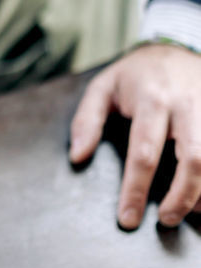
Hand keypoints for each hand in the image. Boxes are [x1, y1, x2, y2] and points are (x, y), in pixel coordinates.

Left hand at [70, 43, 200, 228]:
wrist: (177, 46)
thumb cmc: (137, 74)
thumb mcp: (102, 87)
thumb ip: (86, 120)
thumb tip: (77, 156)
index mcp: (151, 99)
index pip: (144, 153)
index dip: (135, 190)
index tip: (128, 218)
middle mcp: (185, 105)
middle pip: (193, 160)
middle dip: (181, 197)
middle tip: (165, 220)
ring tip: (190, 213)